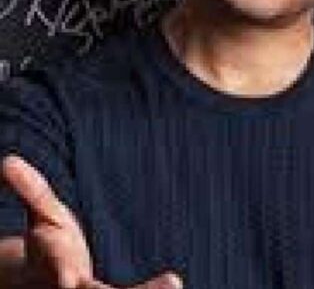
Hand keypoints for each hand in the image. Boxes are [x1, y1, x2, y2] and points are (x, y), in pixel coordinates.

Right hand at [1, 155, 182, 288]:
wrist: (52, 280)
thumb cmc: (50, 245)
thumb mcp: (44, 215)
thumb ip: (31, 190)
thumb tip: (6, 160)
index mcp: (56, 267)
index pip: (58, 270)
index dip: (60, 272)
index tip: (68, 280)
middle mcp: (74, 288)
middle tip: (166, 281)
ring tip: (173, 284)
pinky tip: (172, 287)